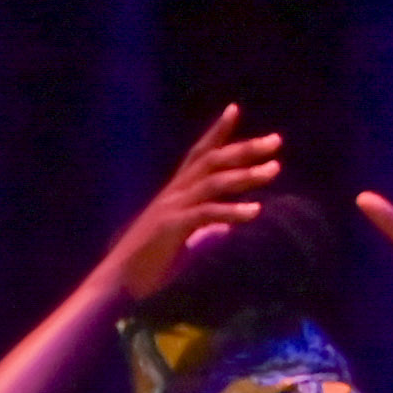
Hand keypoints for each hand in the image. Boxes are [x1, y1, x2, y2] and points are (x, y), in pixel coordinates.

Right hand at [98, 105, 284, 306]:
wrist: (117, 283)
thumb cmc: (146, 266)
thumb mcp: (181, 244)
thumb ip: (204, 233)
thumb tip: (225, 230)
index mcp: (174, 193)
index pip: (198, 154)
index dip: (216, 131)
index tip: (235, 108)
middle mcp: (174, 193)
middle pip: (213, 160)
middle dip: (245, 148)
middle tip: (276, 141)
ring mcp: (172, 208)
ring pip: (214, 181)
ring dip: (246, 174)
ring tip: (274, 170)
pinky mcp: (172, 227)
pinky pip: (207, 213)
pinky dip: (233, 211)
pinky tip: (254, 211)